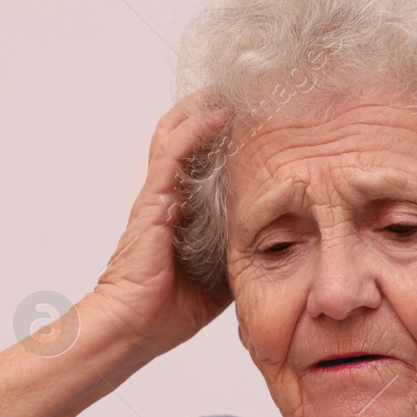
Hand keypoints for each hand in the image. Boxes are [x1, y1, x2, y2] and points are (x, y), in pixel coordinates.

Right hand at [87, 93, 235, 358]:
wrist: (134, 328)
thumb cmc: (167, 312)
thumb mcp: (219, 279)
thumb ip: (239, 255)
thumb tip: (282, 250)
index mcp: (178, 215)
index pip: (197, 162)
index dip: (218, 138)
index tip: (251, 123)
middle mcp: (166, 198)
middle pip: (183, 138)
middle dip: (209, 112)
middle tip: (242, 93)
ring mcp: (158, 196)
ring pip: (176, 134)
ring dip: (202, 108)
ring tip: (230, 87)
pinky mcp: (153, 200)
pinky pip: (174, 152)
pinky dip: (196, 128)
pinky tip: (219, 113)